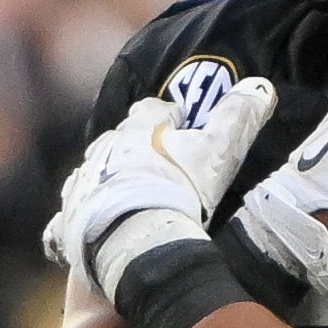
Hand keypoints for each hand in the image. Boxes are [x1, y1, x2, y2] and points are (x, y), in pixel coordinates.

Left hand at [44, 76, 279, 302]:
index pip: (152, 109)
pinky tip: (86, 229)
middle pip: (119, 138)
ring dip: (107, 179)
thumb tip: (261, 86)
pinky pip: (66, 216)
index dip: (169, 117)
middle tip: (160, 168)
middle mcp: (104, 149)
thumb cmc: (182, 191)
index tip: (183, 129)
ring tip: (128, 198)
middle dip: (135, 147)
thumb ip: (239, 116)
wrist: (138, 241)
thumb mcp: (219, 151)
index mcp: (138, 128)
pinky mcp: (68, 220)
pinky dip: (76, 220)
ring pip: (92, 172)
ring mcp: (82, 184)